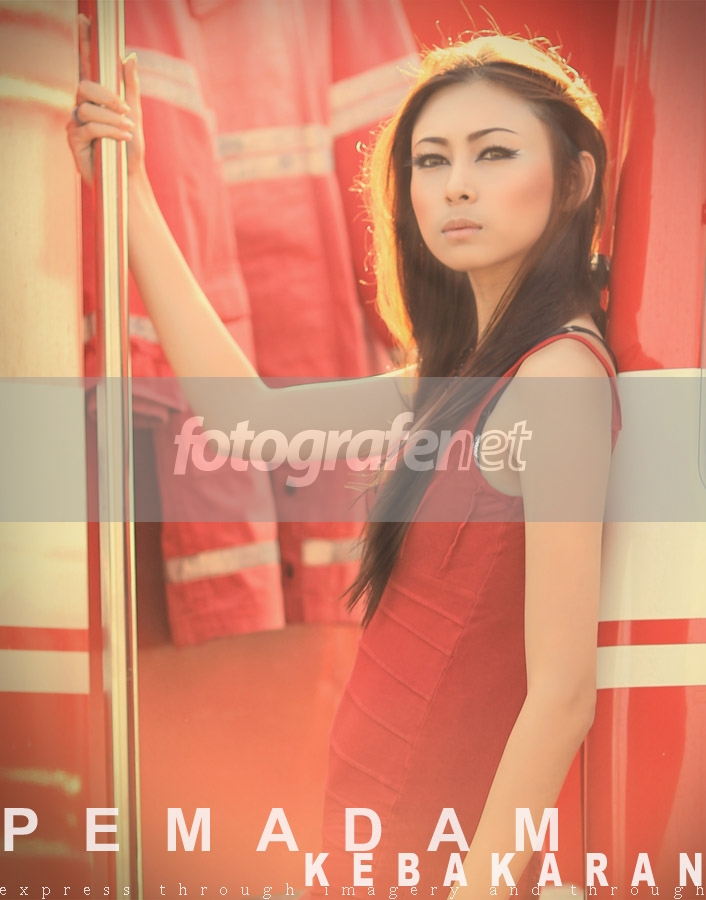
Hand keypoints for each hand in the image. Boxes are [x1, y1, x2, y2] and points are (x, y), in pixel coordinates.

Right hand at [66, 13, 144, 184]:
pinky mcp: (74, 140)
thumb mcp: (135, 113)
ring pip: (87, 109)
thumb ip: (131, 86)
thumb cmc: (131, 147)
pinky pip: (87, 128)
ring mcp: (75, 122)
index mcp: (96, 96)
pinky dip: (108, 131)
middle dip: (106, 95)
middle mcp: (82, 105)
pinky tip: (121, 139)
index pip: (86, 65)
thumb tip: (129, 56)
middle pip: (84, 86)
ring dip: (112, 120)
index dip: (83, 43)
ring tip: (128, 132)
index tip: (83, 21)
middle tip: (125, 109)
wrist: (129, 177)